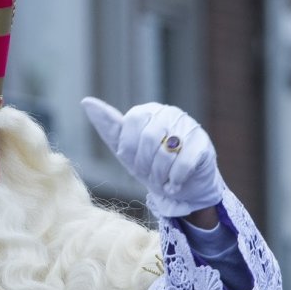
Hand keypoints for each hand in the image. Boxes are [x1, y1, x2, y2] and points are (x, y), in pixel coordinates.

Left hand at [82, 98, 225, 218]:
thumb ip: (108, 127)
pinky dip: (175, 179)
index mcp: (148, 112)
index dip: (129, 148)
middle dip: (144, 164)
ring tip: (162, 181)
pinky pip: (184, 162)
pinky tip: (174, 185)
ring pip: (167, 151)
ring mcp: (189, 127)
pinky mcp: (204, 144)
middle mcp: (170, 114)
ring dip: (160, 174)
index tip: (131, 163)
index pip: (131, 122)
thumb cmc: (151, 166)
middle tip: (148, 176)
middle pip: (149, 137)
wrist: (182, 188)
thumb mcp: (126, 151)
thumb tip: (86, 101)